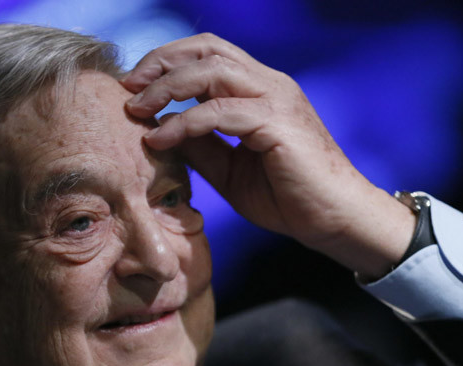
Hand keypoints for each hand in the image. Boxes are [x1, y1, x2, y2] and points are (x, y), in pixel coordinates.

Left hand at [122, 33, 415, 278]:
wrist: (334, 220)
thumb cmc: (288, 197)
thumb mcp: (229, 168)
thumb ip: (198, 145)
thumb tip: (157, 130)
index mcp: (259, 89)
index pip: (208, 53)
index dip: (168, 62)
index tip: (135, 88)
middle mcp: (269, 84)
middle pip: (206, 49)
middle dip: (160, 63)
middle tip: (128, 89)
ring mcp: (276, 99)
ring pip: (211, 70)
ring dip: (166, 86)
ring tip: (136, 109)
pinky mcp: (277, 123)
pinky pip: (219, 111)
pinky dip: (183, 122)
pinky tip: (159, 139)